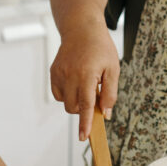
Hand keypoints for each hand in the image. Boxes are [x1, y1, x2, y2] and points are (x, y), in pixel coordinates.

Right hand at [49, 26, 119, 140]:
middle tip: (94, 93)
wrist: (81, 28)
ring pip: (65, 102)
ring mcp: (59, 73)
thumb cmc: (101, 48)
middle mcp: (70, 75)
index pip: (86, 105)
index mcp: (87, 74)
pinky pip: (58, 93)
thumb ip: (110, 93)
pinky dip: (67, 94)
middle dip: (83, 109)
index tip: (83, 137)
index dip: (85, 123)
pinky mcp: (53, 72)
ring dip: (75, 101)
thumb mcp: (113, 69)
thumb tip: (105, 113)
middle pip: (74, 107)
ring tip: (85, 83)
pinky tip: (75, 82)